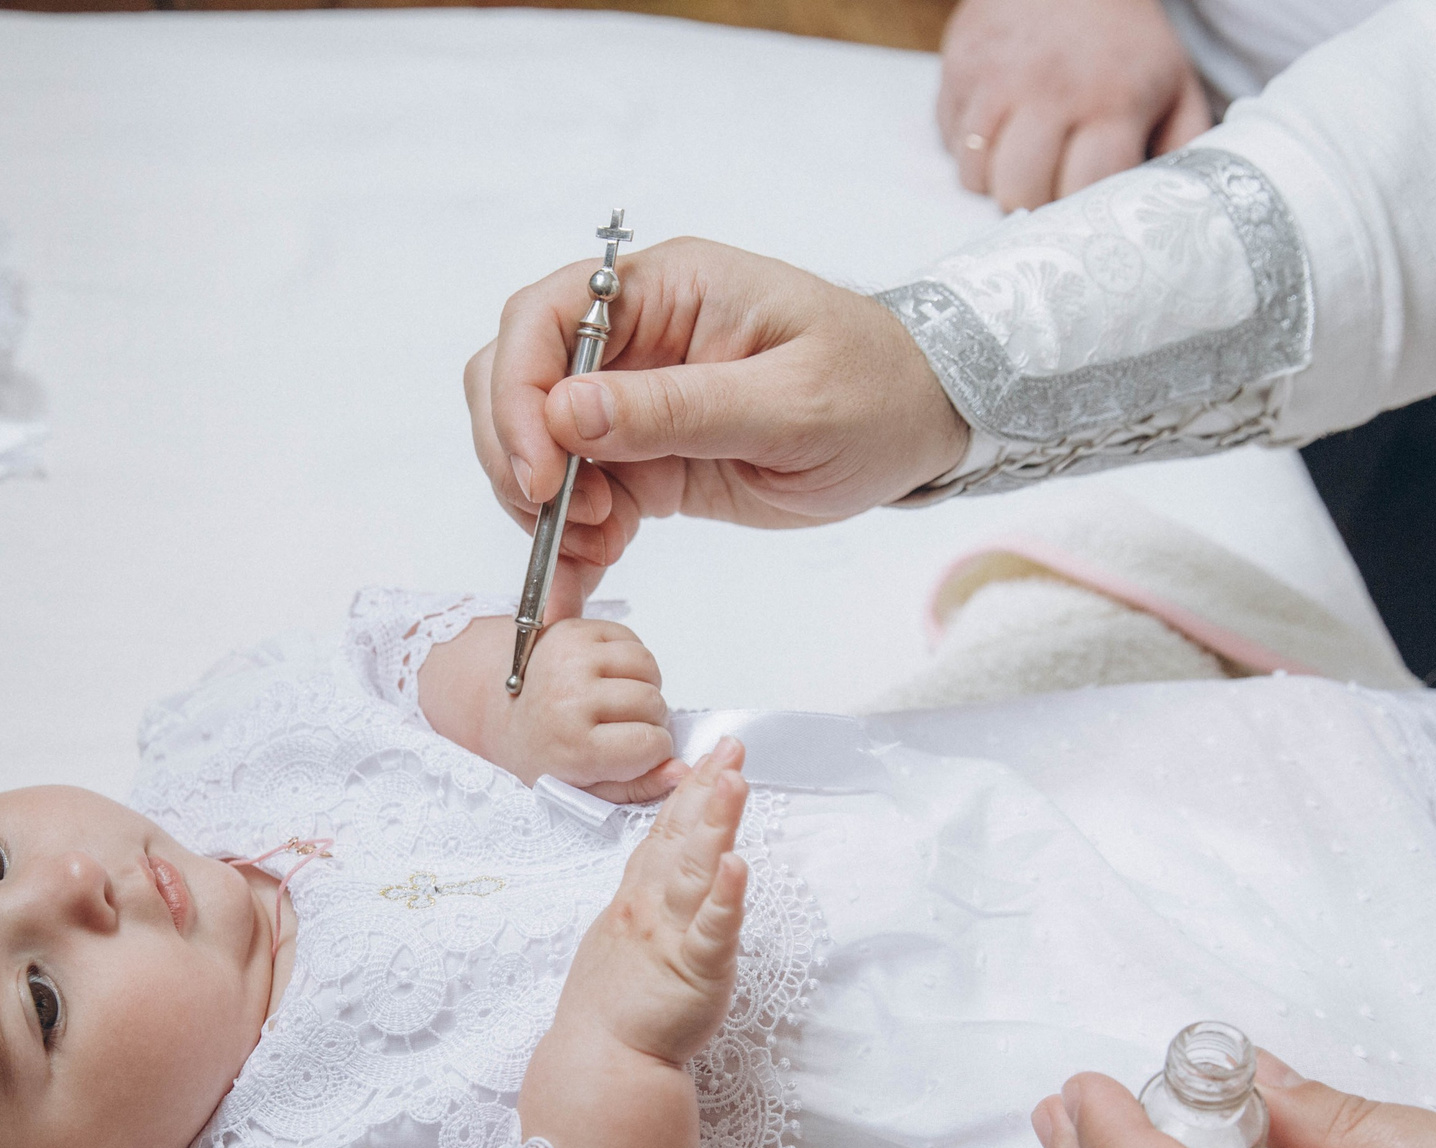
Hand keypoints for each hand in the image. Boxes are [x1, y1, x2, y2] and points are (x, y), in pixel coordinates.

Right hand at [465, 237, 968, 581]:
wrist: (921, 425)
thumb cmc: (875, 392)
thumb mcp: (790, 404)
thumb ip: (678, 409)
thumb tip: (566, 411)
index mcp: (665, 289)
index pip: (543, 318)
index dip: (519, 394)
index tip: (543, 476)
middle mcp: (632, 336)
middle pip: (515, 379)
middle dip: (520, 458)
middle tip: (570, 523)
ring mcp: (631, 398)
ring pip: (534, 444)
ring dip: (545, 508)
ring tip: (604, 547)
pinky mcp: (642, 456)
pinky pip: (574, 494)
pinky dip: (567, 539)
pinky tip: (591, 570)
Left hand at [485, 618, 682, 802]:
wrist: (502, 712)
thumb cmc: (544, 753)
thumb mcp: (584, 789)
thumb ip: (637, 788)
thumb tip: (681, 772)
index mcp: (574, 746)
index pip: (651, 744)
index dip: (653, 750)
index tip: (636, 751)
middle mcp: (570, 699)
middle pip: (652, 702)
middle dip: (650, 717)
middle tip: (626, 725)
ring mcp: (571, 659)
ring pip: (646, 665)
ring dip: (645, 683)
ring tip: (620, 699)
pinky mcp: (573, 631)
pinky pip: (630, 639)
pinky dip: (630, 659)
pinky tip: (610, 677)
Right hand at [561, 738, 751, 1067]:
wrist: (599, 1060)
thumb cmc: (610, 1006)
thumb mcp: (620, 936)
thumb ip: (644, 901)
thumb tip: (663, 872)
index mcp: (636, 899)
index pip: (664, 833)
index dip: (688, 792)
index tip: (709, 755)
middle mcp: (651, 908)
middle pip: (681, 838)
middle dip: (707, 790)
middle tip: (730, 748)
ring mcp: (671, 936)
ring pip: (696, 871)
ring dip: (716, 825)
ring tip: (733, 783)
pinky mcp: (694, 970)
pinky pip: (712, 930)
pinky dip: (727, 897)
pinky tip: (739, 866)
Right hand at [937, 0, 1212, 210]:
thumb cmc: (1125, 41)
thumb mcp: (1175, 86)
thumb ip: (1184, 150)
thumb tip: (1175, 211)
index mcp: (1112, 102)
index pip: (1078, 195)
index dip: (1078, 215)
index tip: (1082, 212)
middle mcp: (1050, 91)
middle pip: (1018, 193)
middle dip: (1031, 202)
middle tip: (1047, 187)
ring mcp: (997, 80)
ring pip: (975, 176)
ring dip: (995, 180)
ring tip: (1020, 159)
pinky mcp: (959, 68)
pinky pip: (949, 145)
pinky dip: (969, 151)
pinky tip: (996, 131)